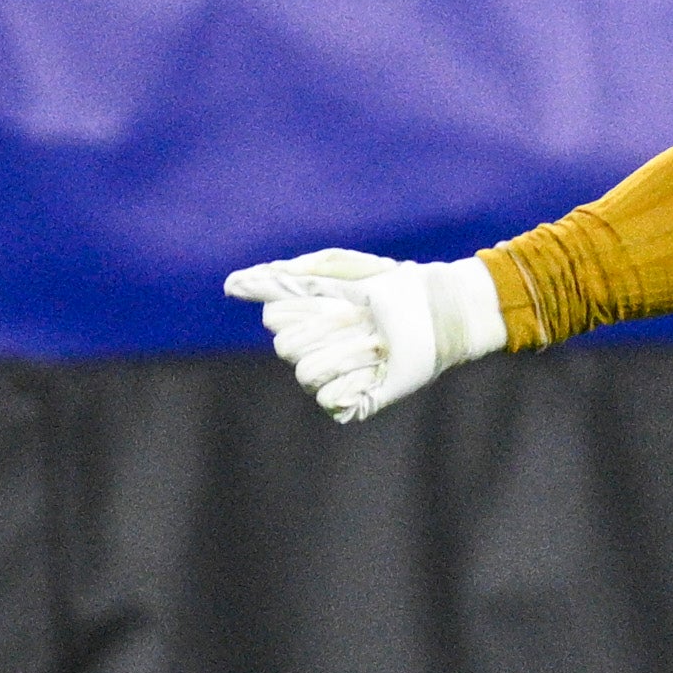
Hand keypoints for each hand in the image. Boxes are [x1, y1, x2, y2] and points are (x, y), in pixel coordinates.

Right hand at [226, 248, 504, 422]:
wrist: (440, 313)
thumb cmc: (395, 286)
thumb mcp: (342, 271)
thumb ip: (289, 277)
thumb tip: (232, 285)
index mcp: (306, 319)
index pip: (275, 319)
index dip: (307, 309)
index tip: (344, 299)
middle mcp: (313, 349)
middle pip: (286, 346)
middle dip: (330, 328)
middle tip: (366, 319)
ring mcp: (332, 377)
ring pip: (306, 373)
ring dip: (345, 353)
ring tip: (378, 343)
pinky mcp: (354, 400)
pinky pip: (329, 399)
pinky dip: (355, 379)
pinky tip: (379, 366)